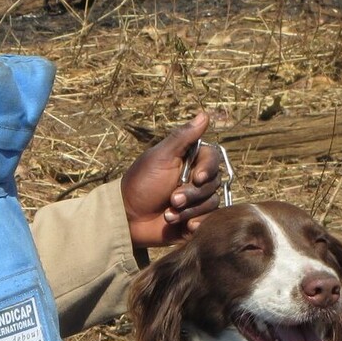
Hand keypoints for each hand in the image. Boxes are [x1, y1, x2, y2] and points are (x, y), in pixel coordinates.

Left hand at [121, 111, 223, 248]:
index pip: (212, 159)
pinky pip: (209, 220)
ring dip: (190, 209)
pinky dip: (197, 222)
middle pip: (214, 182)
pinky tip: (184, 226)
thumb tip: (205, 114)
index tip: (197, 178)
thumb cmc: (140, 183)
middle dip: (192, 193)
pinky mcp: (196, 219)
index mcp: (188, 160)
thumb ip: (183, 137)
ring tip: (169, 214)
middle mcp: (195, 179)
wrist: (127, 218)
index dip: (208, 168)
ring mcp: (196, 200)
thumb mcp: (160, 158)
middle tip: (172, 199)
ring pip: (212, 202)